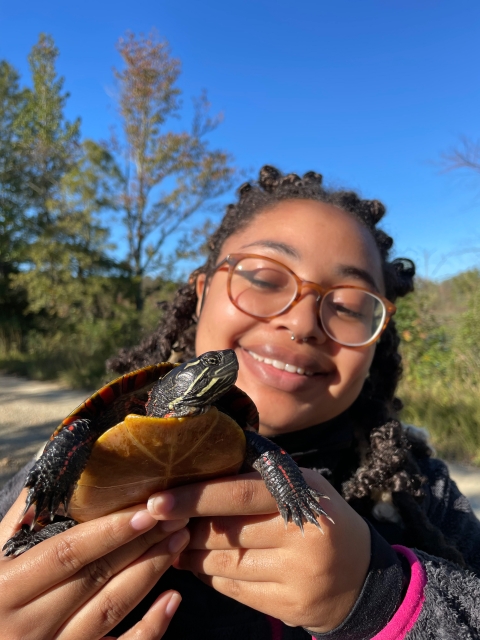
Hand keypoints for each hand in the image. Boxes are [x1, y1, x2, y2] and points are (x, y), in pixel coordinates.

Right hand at [0, 489, 189, 639]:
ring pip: (111, 610)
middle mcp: (26, 627)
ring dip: (150, 572)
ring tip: (177, 541)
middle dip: (140, 545)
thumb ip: (26, 514)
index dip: (108, 532)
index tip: (146, 511)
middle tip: (174, 518)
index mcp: (6, 588)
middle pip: (96, 578)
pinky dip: (151, 628)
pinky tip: (173, 599)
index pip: (67, 553)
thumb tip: (57, 463)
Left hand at [147, 469, 369, 632]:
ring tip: (175, 542)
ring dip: (191, 554)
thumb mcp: (302, 486)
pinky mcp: (289, 607)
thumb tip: (202, 468)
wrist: (362, 577)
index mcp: (303, 495)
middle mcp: (303, 535)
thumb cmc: (319, 518)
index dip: (196, 497)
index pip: (240, 494)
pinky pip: (233, 590)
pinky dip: (209, 576)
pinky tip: (198, 564)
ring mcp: (298, 575)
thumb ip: (259, 478)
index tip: (157, 501)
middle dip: (186, 527)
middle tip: (158, 521)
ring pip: (223, 564)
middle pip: (226, 532)